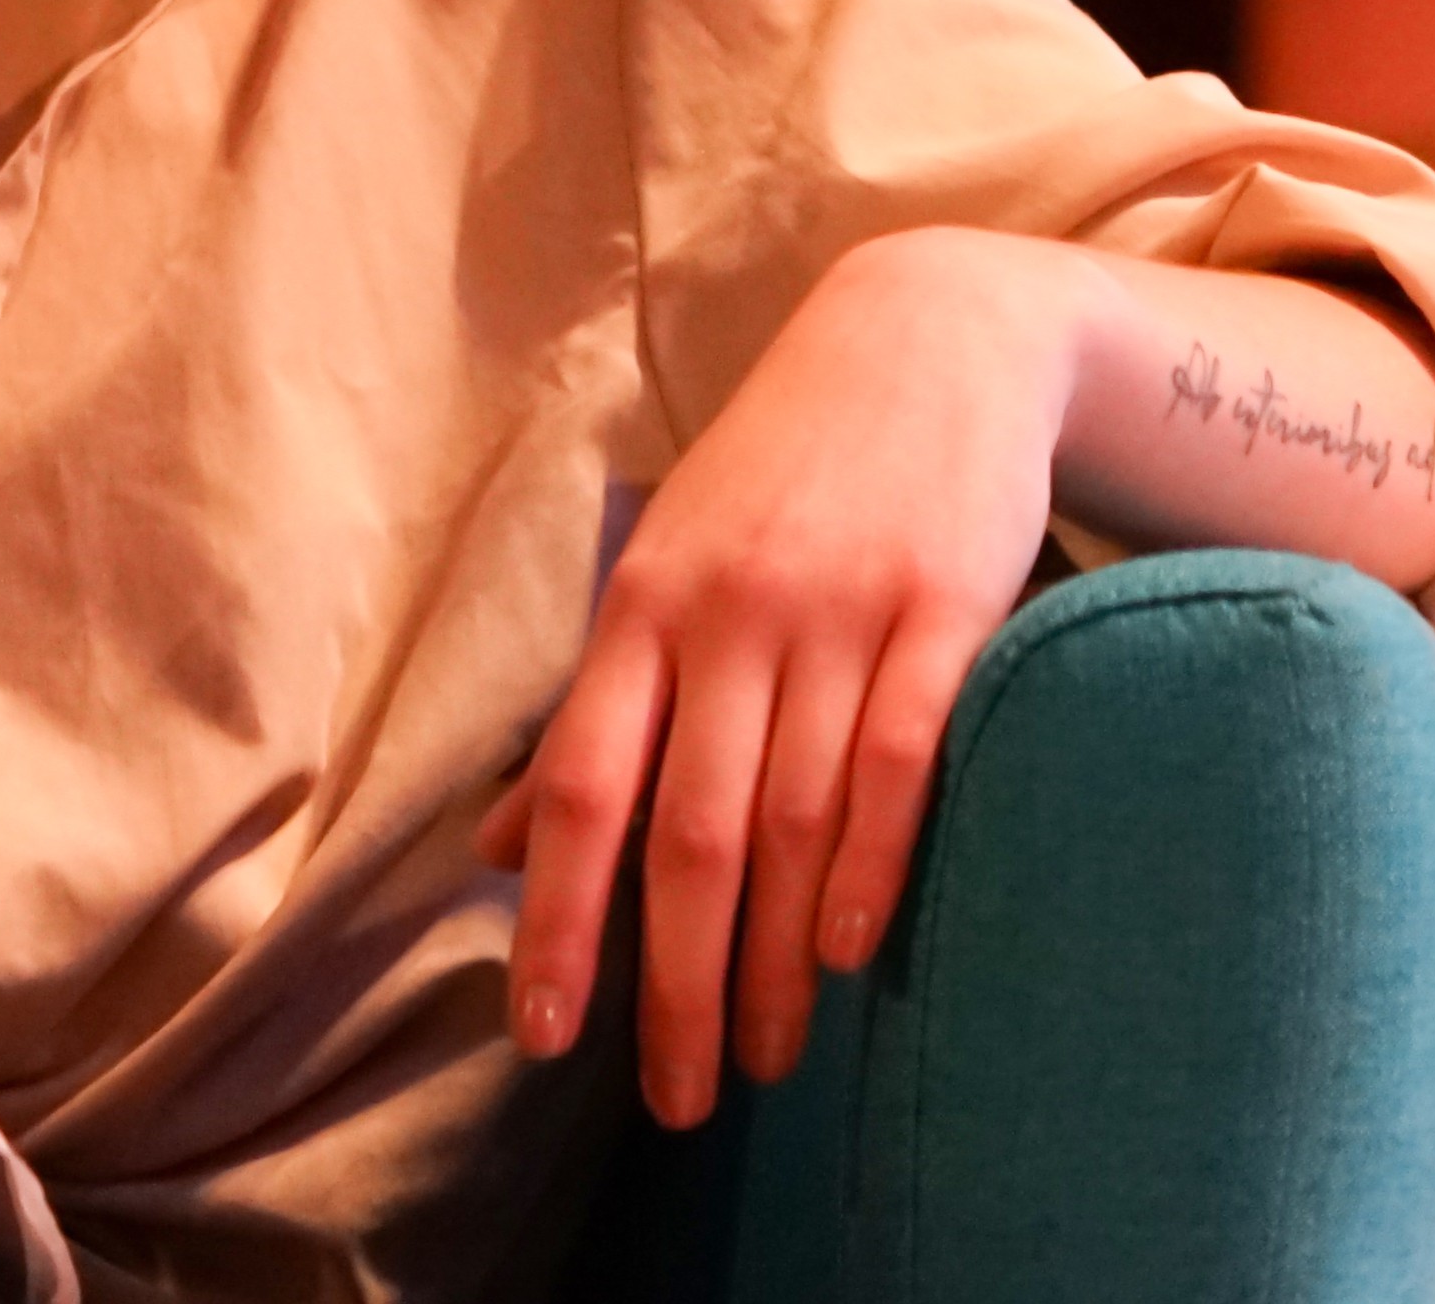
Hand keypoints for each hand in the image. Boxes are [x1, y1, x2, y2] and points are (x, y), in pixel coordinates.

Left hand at [473, 227, 1081, 1123]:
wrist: (929, 332)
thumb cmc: (780, 472)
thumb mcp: (664, 570)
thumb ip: (593, 710)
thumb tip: (489, 843)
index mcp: (643, 609)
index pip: (578, 787)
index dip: (555, 916)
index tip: (542, 1039)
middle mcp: (728, 614)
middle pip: (687, 831)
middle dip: (674, 982)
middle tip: (677, 1102)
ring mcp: (838, 609)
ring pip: (791, 817)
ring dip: (772, 959)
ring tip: (766, 1063)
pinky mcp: (945, 605)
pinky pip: (901, 755)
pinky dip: (871, 863)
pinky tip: (846, 951)